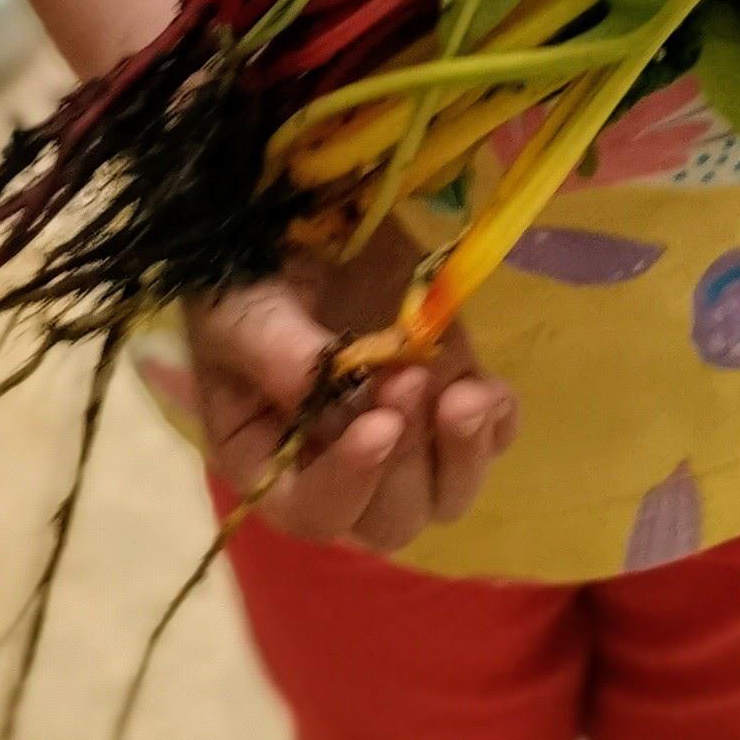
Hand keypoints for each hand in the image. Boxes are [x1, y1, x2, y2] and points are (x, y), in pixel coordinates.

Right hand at [184, 218, 515, 552]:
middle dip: (410, 459)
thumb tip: (346, 405)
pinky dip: (496, 423)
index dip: (351, 482)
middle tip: (411, 378)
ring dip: (462, 452)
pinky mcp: (447, 393)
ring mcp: (404, 436)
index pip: (315, 512)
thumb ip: (286, 362)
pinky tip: (486, 388)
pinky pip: (491, 440)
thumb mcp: (244, 313)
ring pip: (448, 494)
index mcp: (272, 463)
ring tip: (466, 394)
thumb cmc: (247, 274)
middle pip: (391, 519)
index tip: (380, 423)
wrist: (293, 219)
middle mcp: (340, 468)